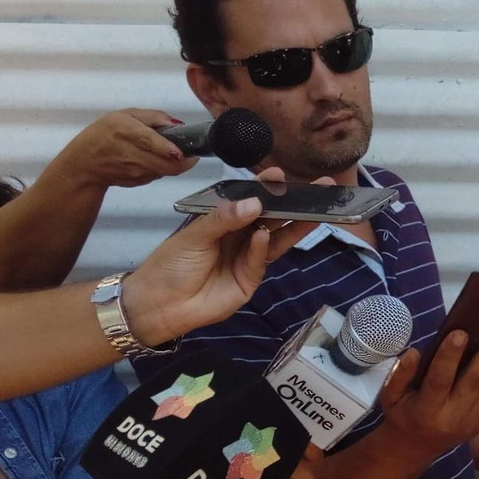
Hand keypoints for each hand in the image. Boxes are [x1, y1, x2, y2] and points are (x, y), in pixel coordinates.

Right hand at [48, 109, 196, 190]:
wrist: (84, 165)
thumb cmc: (104, 135)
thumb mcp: (123, 116)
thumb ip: (153, 117)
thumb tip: (178, 123)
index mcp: (125, 131)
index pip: (149, 142)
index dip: (168, 148)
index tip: (182, 151)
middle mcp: (131, 153)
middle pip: (167, 165)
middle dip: (185, 161)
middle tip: (192, 151)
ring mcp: (135, 172)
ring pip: (166, 170)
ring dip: (175, 163)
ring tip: (172, 151)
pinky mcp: (139, 182)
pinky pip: (159, 174)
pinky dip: (163, 167)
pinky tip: (155, 159)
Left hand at [121, 167, 323, 345]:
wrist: (160, 305)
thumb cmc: (171, 264)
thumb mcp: (194, 235)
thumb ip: (224, 218)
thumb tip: (255, 203)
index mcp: (224, 221)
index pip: (250, 200)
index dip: (265, 188)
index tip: (278, 174)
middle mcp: (240, 237)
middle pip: (272, 218)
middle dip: (293, 203)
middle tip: (319, 189)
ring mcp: (247, 259)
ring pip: (276, 238)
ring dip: (295, 225)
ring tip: (314, 211)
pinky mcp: (250, 280)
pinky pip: (260, 259)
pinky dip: (262, 247)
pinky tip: (261, 236)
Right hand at [376, 330, 478, 461]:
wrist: (416, 447)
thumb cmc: (403, 413)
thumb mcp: (390, 396)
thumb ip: (400, 374)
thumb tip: (414, 352)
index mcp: (425, 411)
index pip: (439, 381)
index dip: (449, 357)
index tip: (461, 333)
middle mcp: (452, 418)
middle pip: (474, 384)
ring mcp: (472, 421)